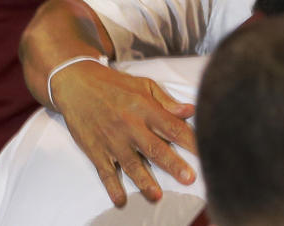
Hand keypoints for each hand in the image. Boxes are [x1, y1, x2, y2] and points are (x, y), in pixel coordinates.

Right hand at [51, 61, 196, 206]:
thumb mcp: (144, 85)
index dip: (190, 141)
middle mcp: (130, 125)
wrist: (77, 84)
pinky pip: (105, 171)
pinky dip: (112, 186)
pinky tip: (120, 199)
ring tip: (157, 196)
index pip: (173, 127)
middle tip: (189, 178)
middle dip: (173, 165)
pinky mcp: (95, 149)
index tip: (206, 151)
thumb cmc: (115, 84)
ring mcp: (112, 139)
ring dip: (144, 181)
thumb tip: (190, 110)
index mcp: (145, 108)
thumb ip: (167, 101)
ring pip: (131, 164)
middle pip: (155, 148)